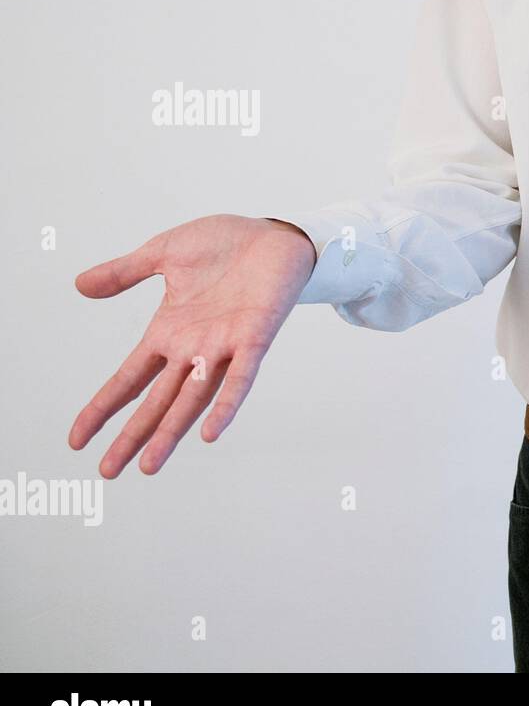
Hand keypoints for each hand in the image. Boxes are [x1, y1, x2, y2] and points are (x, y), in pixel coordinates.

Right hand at [69, 215, 316, 475]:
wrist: (273, 234)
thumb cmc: (224, 244)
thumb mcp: (162, 255)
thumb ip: (124, 273)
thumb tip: (79, 286)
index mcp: (169, 332)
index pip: (129, 378)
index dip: (104, 407)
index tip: (77, 439)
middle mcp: (194, 348)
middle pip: (157, 402)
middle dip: (133, 436)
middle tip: (108, 472)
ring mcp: (224, 346)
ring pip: (193, 399)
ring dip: (171, 432)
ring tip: (148, 466)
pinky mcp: (255, 337)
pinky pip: (240, 378)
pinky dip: (225, 405)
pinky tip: (209, 433)